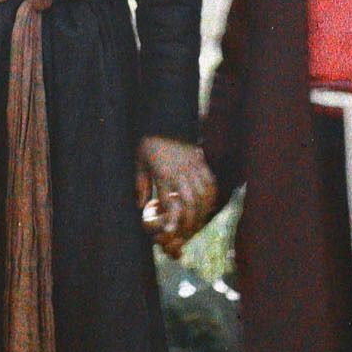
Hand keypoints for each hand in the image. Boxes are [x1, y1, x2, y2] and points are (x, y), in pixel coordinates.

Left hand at [137, 137, 216, 260]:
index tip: (170, 233)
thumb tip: (140, 207)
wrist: (164, 118)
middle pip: (191, 204)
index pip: (171, 203)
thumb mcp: (139, 163)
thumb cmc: (149, 143)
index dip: (172, 221)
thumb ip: (140, 186)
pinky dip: (211, 197)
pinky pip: (211, 183)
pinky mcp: (202, 162)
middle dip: (190, 221)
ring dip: (202, 212)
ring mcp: (194, 166)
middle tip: (185, 232)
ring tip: (197, 222)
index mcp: (164, 174)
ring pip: (204, 196)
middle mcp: (181, 172)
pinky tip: (207, 205)